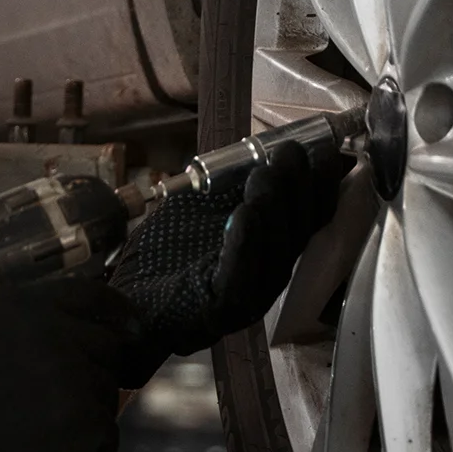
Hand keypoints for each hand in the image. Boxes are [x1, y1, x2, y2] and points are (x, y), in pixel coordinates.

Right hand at [0, 276, 138, 451]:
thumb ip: (16, 314)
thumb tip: (61, 313)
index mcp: (24, 306)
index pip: (94, 295)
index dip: (116, 311)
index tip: (129, 325)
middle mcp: (54, 334)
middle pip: (108, 344)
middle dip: (94, 367)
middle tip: (65, 392)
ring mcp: (73, 377)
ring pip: (108, 389)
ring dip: (88, 407)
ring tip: (48, 424)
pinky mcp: (86, 420)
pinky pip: (107, 430)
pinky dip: (89, 445)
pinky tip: (56, 449)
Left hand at [108, 140, 350, 384]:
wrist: (131, 300)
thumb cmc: (169, 251)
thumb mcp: (204, 207)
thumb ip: (234, 184)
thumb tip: (267, 144)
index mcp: (273, 247)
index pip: (311, 214)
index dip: (321, 181)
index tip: (321, 146)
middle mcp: (271, 270)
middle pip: (298, 228)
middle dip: (297, 185)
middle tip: (290, 150)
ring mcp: (251, 293)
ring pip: (275, 248)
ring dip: (273, 206)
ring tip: (266, 172)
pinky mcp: (223, 307)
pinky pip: (240, 273)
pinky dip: (245, 241)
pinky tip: (243, 213)